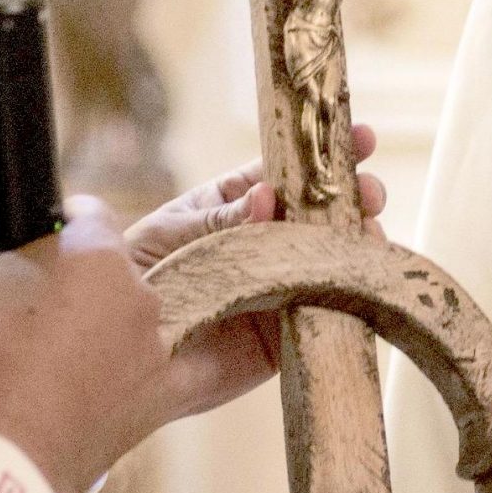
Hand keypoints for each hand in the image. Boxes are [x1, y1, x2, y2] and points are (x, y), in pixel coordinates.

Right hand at [0, 198, 172, 492]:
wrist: (3, 455)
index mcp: (96, 254)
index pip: (88, 214)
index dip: (58, 224)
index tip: (36, 242)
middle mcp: (139, 294)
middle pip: (109, 271)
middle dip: (75, 282)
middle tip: (31, 310)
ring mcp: (154, 349)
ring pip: (131, 319)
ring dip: (102, 326)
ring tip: (52, 357)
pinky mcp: (159, 398)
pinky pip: (197, 373)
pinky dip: (200, 365)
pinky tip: (210, 361)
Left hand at [122, 125, 387, 416]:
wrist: (122, 355)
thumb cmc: (137, 277)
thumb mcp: (171, 234)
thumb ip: (220, 219)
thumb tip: (266, 197)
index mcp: (237, 205)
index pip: (288, 173)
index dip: (325, 155)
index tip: (363, 137)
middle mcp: (267, 244)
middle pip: (322, 215)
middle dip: (353, 199)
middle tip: (368, 193)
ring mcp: (283, 288)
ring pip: (334, 260)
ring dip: (358, 244)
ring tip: (368, 234)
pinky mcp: (289, 336)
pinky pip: (328, 314)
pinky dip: (350, 296)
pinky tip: (366, 280)